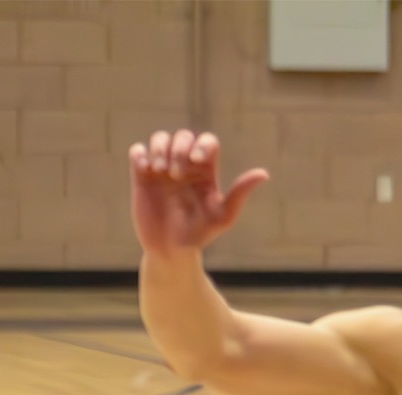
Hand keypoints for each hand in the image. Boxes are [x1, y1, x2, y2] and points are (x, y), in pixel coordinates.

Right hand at [129, 130, 267, 257]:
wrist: (171, 250)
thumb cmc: (200, 235)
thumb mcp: (223, 216)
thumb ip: (240, 193)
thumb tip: (264, 173)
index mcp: (206, 172)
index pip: (207, 142)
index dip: (202, 144)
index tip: (197, 161)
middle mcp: (185, 167)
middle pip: (183, 136)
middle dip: (180, 148)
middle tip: (177, 174)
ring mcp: (162, 170)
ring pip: (160, 139)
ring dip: (160, 148)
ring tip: (160, 170)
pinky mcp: (142, 176)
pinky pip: (137, 151)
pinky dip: (140, 153)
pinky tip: (145, 169)